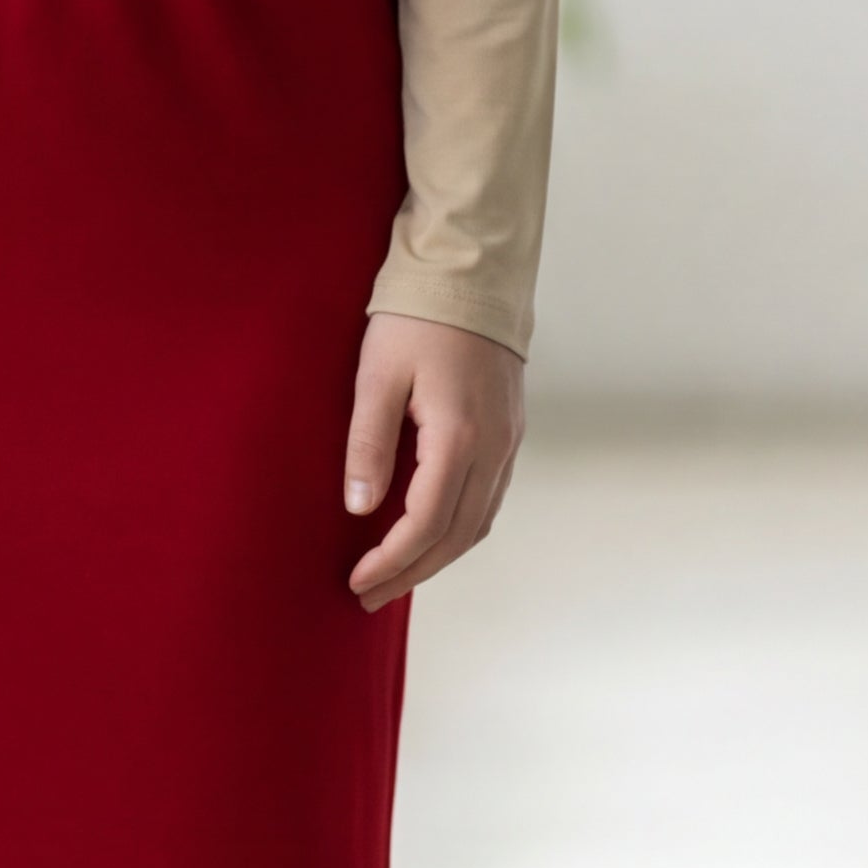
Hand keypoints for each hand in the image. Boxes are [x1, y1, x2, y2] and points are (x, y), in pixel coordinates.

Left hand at [342, 314, 523, 607]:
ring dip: (438, 556)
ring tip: (396, 575)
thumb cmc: (416, 317)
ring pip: (479, 521)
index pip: (425, 524)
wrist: (472, 271)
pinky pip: (489, 498)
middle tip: (368, 596)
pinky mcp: (510, 430)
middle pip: (457, 536)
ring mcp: (508, 440)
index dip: (391, 562)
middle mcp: (494, 447)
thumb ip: (368, 445)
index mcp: (459, 437)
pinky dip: (458, 527)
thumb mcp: (377, 376)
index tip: (357, 582)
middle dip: (412, 572)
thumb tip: (358, 509)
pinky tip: (430, 533)